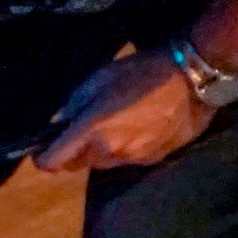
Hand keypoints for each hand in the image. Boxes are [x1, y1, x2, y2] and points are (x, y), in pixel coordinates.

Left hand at [34, 51, 213, 171]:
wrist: (195, 81)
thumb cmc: (143, 72)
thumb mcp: (101, 78)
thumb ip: (74, 104)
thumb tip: (59, 122)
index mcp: (91, 131)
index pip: (53, 162)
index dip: (42, 158)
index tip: (42, 150)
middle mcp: (107, 152)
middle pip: (75, 165)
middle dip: (71, 152)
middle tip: (80, 131)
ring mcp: (130, 159)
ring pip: (99, 165)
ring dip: (96, 152)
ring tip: (111, 127)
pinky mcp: (150, 160)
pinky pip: (124, 161)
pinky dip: (121, 150)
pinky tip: (135, 130)